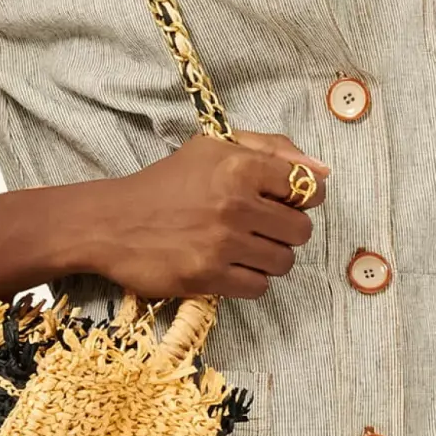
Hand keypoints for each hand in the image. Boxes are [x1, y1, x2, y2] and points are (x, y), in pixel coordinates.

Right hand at [91, 127, 330, 300]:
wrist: (112, 222)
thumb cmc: (167, 182)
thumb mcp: (213, 147)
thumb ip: (272, 149)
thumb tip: (323, 170)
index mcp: (240, 165)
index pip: (308, 188)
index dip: (303, 198)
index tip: (284, 202)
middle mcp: (235, 204)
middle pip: (301, 230)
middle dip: (286, 231)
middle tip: (259, 227)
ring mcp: (222, 243)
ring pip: (283, 262)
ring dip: (268, 258)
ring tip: (242, 248)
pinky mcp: (207, 276)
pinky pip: (258, 287)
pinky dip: (249, 280)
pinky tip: (229, 267)